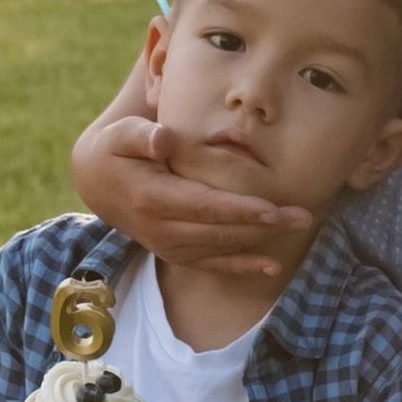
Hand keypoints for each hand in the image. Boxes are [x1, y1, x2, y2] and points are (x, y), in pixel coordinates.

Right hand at [72, 105, 311, 277]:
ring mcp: (168, 245)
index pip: (203, 206)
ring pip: (221, 248)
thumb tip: (165, 138)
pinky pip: (212, 265)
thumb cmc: (116, 150)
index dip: (239, 209)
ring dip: (261, 241)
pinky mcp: (175, 253)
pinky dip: (242, 266)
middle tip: (303, 216)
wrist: (98, 183)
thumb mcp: (120, 135)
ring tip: (300, 227)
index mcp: (151, 198)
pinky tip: (272, 266)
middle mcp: (161, 229)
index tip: (272, 209)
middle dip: (264, 225)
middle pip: (220, 230)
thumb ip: (142, 135)